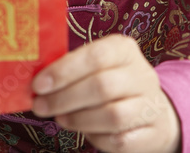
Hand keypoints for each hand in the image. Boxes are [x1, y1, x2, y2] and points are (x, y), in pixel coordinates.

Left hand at [31, 35, 179, 152]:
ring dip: (79, 119)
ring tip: (61, 119)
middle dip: (64, 98)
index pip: (96, 56)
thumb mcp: (95, 69)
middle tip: (41, 106)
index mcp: (124, 50)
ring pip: (113, 115)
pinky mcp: (152, 132)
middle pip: (102, 86)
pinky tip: (87, 131)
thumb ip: (71, 71)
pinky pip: (120, 140)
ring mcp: (150, 104)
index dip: (64, 71)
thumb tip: (37, 83)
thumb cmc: (112, 86)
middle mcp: (141, 74)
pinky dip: (97, 138)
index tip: (38, 85)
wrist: (152, 112)